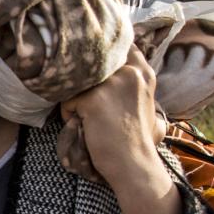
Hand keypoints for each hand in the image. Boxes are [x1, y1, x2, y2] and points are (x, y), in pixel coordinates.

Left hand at [56, 47, 167, 193]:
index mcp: (143, 72)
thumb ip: (133, 83)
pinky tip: (84, 127)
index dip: (101, 62)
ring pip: (77, 82)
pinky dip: (70, 115)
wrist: (133, 163)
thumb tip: (119, 66)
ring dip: (76, 100)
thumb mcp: (146, 103)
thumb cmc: (137, 139)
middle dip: (84, 83)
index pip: (117, 49)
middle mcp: (130, 72)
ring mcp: (111, 84)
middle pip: (91, 64)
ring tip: (88, 119)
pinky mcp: (93, 99)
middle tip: (91, 106)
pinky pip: (67, 100)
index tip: (97, 81)